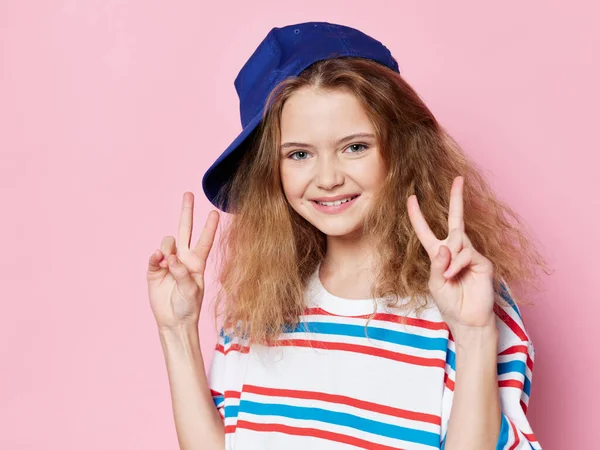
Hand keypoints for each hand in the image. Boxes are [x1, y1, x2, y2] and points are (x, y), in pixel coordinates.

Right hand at [146, 192, 219, 330]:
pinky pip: (154, 256)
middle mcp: (183, 258)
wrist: (173, 321)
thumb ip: (182, 272)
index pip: (205, 240)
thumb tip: (170, 257)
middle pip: (185, 230)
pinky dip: (156, 256)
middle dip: (186, 212)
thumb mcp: (191, 290)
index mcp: (197, 262)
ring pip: (168, 242)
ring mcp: (168, 262)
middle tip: (188, 193)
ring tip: (168, 264)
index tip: (215, 212)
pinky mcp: (154, 269)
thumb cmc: (188, 307)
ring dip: (168, 249)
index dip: (209, 226)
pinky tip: (159, 260)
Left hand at [407, 176, 495, 332]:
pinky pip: (466, 254)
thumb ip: (438, 264)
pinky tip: (458, 276)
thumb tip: (447, 246)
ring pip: (458, 240)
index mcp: (439, 254)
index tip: (411, 198)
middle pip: (456, 220)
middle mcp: (455, 250)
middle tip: (458, 179)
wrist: (468, 320)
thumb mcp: (435, 283)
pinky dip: (458, 265)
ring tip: (451, 276)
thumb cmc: (450, 303)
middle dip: (456, 198)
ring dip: (450, 259)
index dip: (417, 215)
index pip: (426, 231)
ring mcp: (470, 254)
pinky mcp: (482, 261)